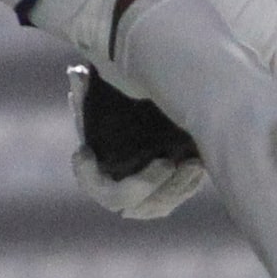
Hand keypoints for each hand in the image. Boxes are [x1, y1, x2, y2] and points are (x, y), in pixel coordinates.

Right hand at [66, 64, 204, 218]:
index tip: (85, 151)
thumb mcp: (101, 104)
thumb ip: (87, 92)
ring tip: (193, 164)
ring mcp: (141, 203)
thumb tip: (77, 73)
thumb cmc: (117, 119)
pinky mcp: (166, 201)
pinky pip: (177, 199)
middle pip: (125, 198)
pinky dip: (188, 186)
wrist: (146, 134)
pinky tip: (199, 166)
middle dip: (147, 182)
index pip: (87, 181)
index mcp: (93, 173)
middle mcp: (115, 195)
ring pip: (157, 204)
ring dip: (176, 187)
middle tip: (167, 162)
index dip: (85, 172)